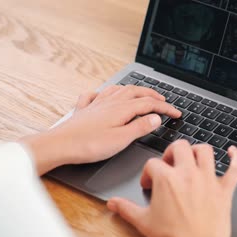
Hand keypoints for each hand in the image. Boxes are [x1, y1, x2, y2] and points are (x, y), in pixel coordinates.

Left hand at [21, 85, 180, 174]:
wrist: (60, 145)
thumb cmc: (89, 145)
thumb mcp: (121, 139)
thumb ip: (140, 127)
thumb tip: (156, 118)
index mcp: (122, 108)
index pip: (150, 104)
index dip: (166, 108)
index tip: (177, 113)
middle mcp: (110, 102)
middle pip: (136, 92)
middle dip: (152, 95)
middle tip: (163, 100)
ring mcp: (96, 104)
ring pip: (118, 91)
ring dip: (133, 90)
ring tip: (140, 93)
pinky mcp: (84, 110)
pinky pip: (96, 95)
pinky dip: (104, 93)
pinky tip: (103, 96)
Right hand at [107, 140, 236, 236]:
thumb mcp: (143, 222)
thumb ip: (126, 208)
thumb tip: (113, 203)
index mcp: (167, 179)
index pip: (153, 163)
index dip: (147, 173)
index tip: (148, 185)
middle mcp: (188, 174)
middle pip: (180, 147)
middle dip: (171, 152)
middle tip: (169, 164)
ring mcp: (208, 180)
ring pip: (205, 151)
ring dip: (197, 151)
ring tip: (192, 158)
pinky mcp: (224, 190)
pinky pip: (235, 168)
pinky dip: (236, 157)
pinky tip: (232, 152)